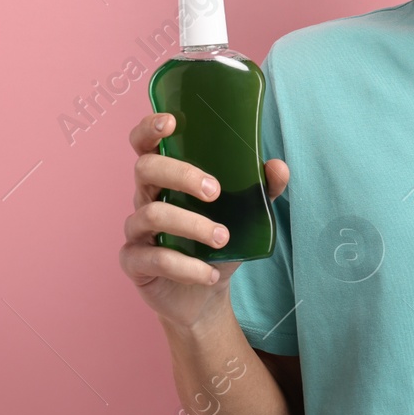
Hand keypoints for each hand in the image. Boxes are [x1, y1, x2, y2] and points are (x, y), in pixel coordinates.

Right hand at [121, 111, 289, 332]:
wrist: (204, 292)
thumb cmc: (218, 242)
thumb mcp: (245, 214)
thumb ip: (261, 189)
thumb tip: (278, 166)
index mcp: (166, 178)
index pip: (146, 145)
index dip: (150, 129)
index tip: (171, 122)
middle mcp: (146, 197)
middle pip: (146, 169)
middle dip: (181, 174)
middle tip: (215, 191)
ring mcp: (137, 230)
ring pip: (152, 214)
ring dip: (192, 225)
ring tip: (223, 239)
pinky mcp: (135, 263)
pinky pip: (154, 259)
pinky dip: (187, 267)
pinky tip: (210, 273)